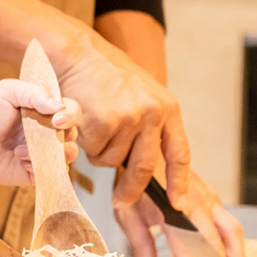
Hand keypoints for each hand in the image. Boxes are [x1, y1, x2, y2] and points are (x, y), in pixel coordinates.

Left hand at [0, 78, 79, 184]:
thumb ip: (34, 92)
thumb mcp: (7, 92)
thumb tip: (59, 106)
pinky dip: (39, 166)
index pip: (71, 110)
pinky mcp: (37, 172)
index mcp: (43, 109)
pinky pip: (54, 172)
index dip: (70, 114)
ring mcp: (43, 152)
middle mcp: (46, 130)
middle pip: (73, 133)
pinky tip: (19, 159)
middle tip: (36, 135)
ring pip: (69, 154)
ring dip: (48, 152)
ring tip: (20, 149)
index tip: (56, 119)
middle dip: (59, 135)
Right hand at [55, 34, 189, 206]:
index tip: (178, 204)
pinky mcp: (104, 122)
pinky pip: (93, 151)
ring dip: (99, 152)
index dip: (179, 182)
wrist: (76, 52)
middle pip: (145, 167)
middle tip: (121, 201)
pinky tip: (82, 120)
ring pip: (112, 160)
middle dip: (131, 189)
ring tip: (93, 124)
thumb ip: (150, 124)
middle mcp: (152, 113)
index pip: (179, 153)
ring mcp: (128, 118)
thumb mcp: (140, 93)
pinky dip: (84, 142)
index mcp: (166, 107)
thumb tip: (151, 165)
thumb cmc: (104, 73)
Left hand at [114, 169, 244, 256]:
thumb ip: (140, 244)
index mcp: (169, 208)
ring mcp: (207, 198)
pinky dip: (235, 244)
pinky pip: (231, 223)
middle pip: (214, 242)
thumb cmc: (134, 182)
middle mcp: (193, 202)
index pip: (187, 246)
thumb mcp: (126, 211)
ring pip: (232, 231)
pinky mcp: (213, 196)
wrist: (145, 150)